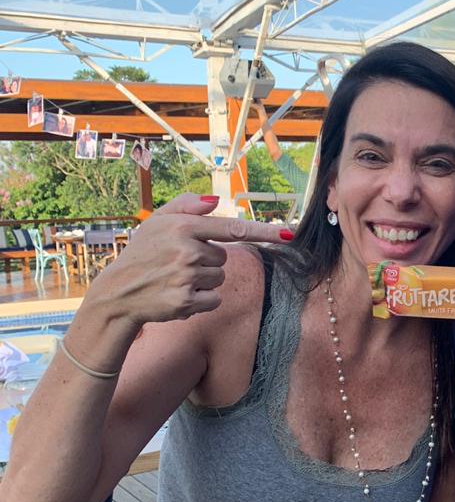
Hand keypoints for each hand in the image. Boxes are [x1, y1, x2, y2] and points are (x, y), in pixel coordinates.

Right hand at [87, 193, 291, 325]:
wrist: (117, 292)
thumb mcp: (157, 222)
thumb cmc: (142, 253)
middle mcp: (187, 250)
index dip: (264, 231)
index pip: (232, 228)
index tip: (289, 234)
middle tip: (177, 264)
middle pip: (224, 257)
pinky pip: (214, 299)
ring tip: (175, 279)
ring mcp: (186, 277)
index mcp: (183, 227)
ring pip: (219, 278)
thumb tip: (216, 201)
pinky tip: (178, 296)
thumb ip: (186, 206)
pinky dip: (201, 300)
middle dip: (206, 261)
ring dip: (203, 280)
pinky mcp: (186, 301)